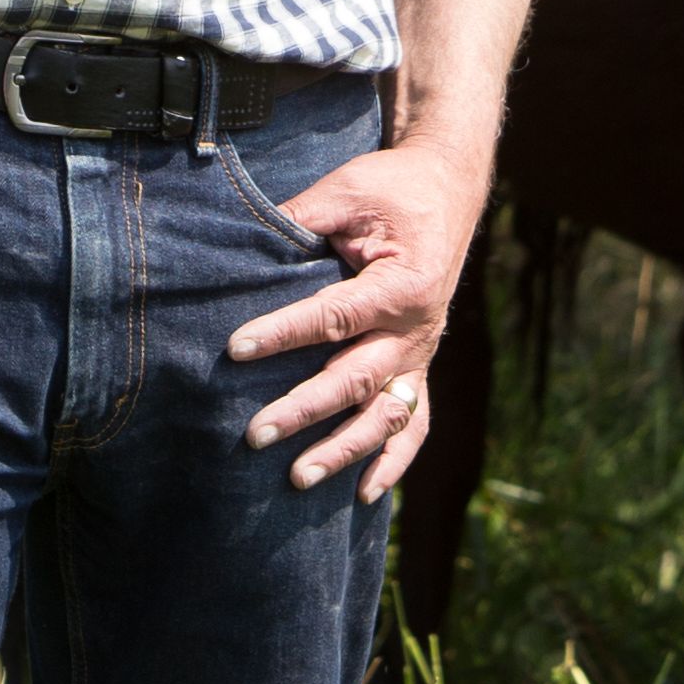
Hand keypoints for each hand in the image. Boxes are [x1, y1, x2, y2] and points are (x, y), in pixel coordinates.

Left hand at [227, 139, 479, 502]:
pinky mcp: (421, 366)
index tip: (235, 349)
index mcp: (403, 285)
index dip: (282, 334)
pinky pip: (414, 423)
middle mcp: (417, 330)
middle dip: (303, 411)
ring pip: (384, 414)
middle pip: (355, 381)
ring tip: (298, 477)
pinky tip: (367, 495)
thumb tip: (239, 248)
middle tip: (255, 435)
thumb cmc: (392, 188)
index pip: (333, 318)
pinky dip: (394, 460)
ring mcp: (422, 355)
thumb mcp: (346, 190)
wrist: (448, 188)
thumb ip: (299, 220)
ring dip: (343, 449)